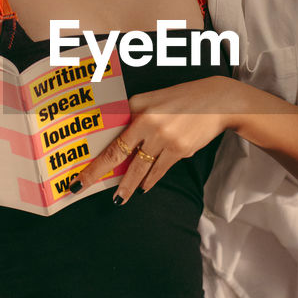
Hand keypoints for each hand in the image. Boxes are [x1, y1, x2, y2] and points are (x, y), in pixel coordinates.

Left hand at [73, 76, 238, 203]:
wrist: (217, 103)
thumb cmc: (181, 98)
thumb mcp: (152, 98)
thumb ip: (132, 111)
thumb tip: (115, 129)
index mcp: (140, 110)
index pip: (112, 138)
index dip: (94, 159)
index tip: (79, 173)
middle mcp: (151, 125)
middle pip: (120, 156)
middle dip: (99, 175)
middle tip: (83, 188)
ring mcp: (166, 140)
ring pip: (141, 169)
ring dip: (128, 185)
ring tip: (119, 199)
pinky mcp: (181, 151)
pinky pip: (160, 170)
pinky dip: (150, 179)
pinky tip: (143, 187)